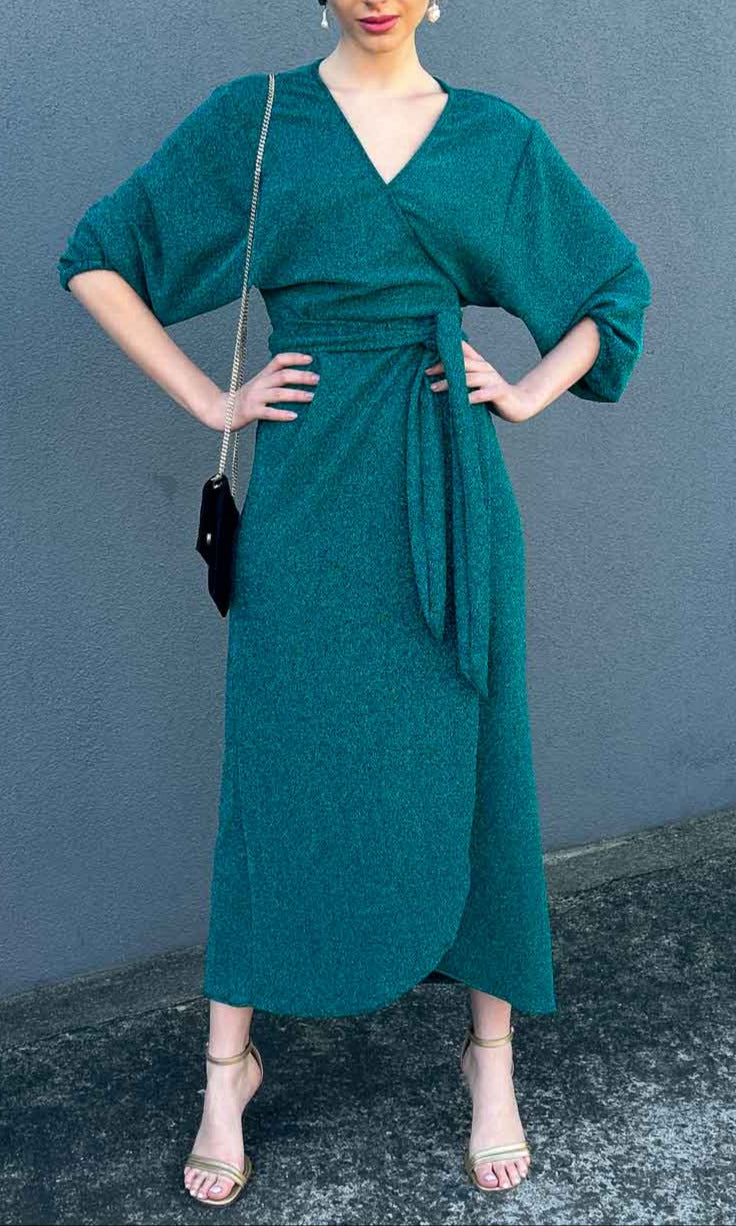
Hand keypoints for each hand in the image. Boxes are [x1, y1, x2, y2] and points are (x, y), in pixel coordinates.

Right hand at [199, 351, 319, 430]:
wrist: (221, 411)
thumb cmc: (247, 400)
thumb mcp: (260, 385)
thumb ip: (276, 381)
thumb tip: (303, 379)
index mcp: (263, 375)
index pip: (279, 360)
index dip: (294, 357)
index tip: (311, 359)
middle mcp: (259, 383)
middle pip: (282, 376)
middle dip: (301, 376)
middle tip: (317, 379)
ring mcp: (255, 398)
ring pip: (278, 393)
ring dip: (296, 394)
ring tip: (312, 397)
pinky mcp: (251, 412)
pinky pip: (269, 413)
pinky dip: (282, 414)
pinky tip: (295, 416)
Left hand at [425, 339, 535, 423]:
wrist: (520, 404)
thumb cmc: (494, 394)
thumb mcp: (478, 381)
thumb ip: (464, 374)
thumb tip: (443, 370)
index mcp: (480, 364)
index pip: (461, 354)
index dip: (445, 354)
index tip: (426, 359)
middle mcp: (486, 369)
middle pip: (462, 364)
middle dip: (443, 367)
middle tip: (426, 372)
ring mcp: (493, 380)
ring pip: (469, 378)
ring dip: (451, 383)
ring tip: (435, 388)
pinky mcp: (499, 393)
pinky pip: (483, 394)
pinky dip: (471, 396)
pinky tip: (460, 401)